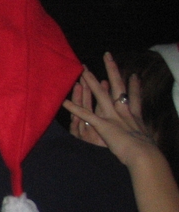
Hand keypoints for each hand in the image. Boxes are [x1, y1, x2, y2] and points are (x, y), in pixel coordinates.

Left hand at [63, 52, 157, 167]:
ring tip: (83, 69)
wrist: (144, 156)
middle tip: (107, 55)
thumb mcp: (146, 139)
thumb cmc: (146, 152)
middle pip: (117, 86)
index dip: (134, 86)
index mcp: (134, 115)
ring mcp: (112, 116)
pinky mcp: (102, 125)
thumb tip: (146, 137)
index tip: (134, 75)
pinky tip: (65, 101)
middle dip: (112, 69)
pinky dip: (74, 108)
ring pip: (100, 94)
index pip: (134, 96)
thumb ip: (142, 134)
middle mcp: (123, 111)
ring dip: (90, 82)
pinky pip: (85, 114)